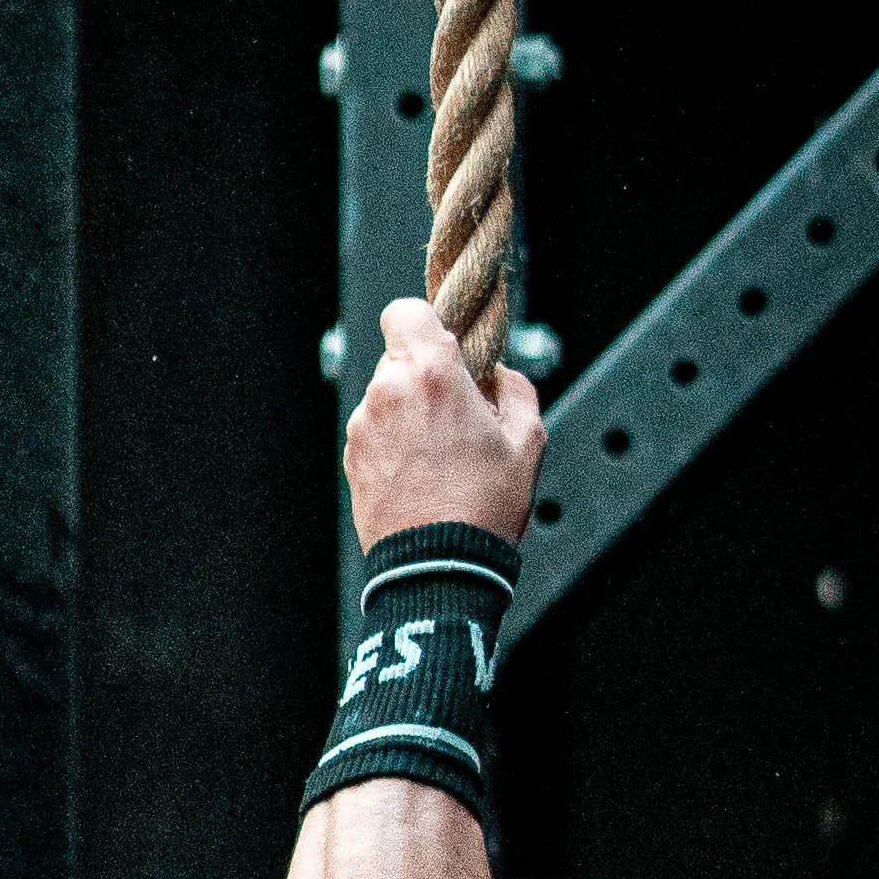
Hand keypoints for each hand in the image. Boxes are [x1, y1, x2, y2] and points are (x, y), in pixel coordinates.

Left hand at [343, 299, 545, 551]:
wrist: (437, 567)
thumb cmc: (486, 505)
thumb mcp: (528, 442)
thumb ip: (517, 390)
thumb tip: (500, 373)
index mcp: (431, 373)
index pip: (404, 311)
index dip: (423, 323)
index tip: (444, 348)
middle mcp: (388, 391)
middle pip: (398, 357)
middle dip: (423, 373)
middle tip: (456, 412)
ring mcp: (363, 427)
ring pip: (384, 396)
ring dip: (407, 410)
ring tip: (439, 454)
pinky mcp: (351, 459)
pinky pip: (373, 432)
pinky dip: (392, 441)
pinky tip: (418, 474)